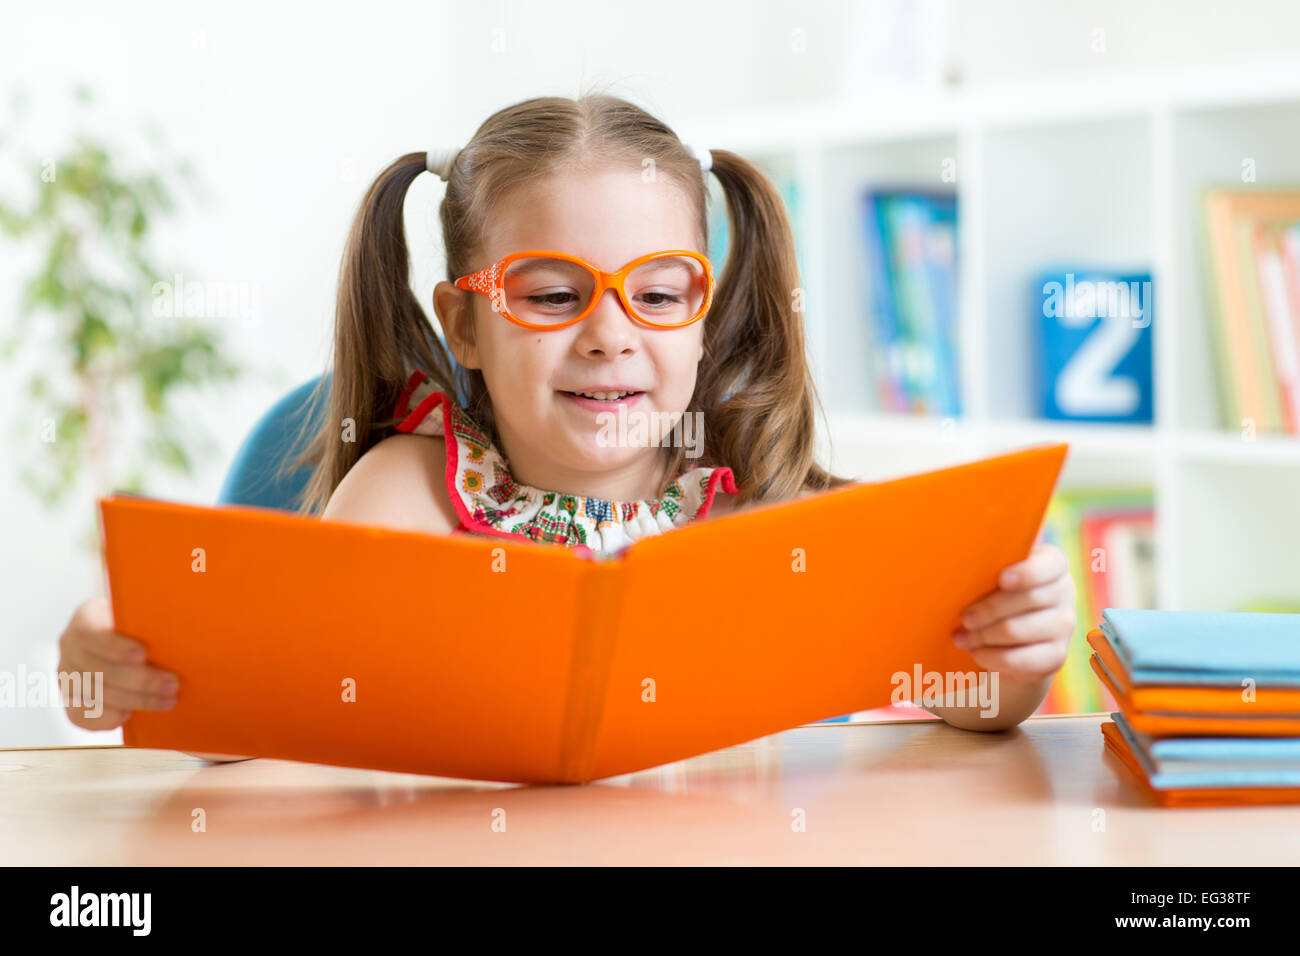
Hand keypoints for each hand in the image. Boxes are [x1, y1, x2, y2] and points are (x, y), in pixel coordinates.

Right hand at [57, 596, 177, 730]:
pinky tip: (128, 716)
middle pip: (99, 669)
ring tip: (167, 700)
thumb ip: (151, 620)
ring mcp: (67, 672)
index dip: (114, 646)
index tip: (143, 654)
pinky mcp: (70, 697)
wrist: (127, 640)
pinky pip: (79, 715)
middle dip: (140, 680)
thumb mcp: (145, 613)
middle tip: (172, 684)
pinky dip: (105, 718)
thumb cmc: (142, 625)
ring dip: (134, 700)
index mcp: (86, 617)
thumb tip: (180, 626)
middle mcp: (71, 645)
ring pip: (96, 693)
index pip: (90, 633)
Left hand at [952, 543, 1075, 682]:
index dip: (1027, 573)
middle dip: (988, 610)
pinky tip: (976, 653)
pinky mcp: (1056, 657)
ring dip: (983, 636)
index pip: (1050, 564)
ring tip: (962, 638)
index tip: (1001, 579)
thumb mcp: (992, 575)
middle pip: (1028, 599)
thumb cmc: (994, 593)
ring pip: (1017, 630)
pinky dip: (991, 658)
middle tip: (964, 618)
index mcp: (1052, 564)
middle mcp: (1064, 592)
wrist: (1011, 638)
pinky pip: (1019, 660)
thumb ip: (985, 568)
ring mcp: (1064, 626)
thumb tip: (953, 569)